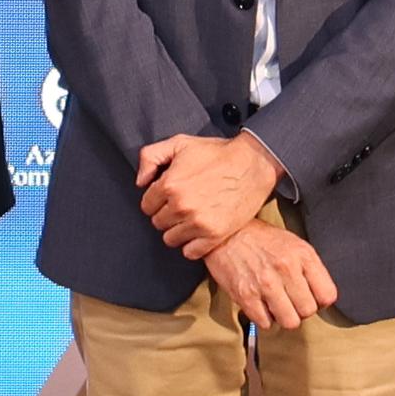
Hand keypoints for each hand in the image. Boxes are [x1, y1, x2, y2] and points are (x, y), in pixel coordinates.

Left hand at [134, 130, 284, 259]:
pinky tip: (199, 231)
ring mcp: (198, 223)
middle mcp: (181, 206)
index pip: (146, 206)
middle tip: (182, 204)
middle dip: (167, 214)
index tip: (169, 196)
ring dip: (178, 230)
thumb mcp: (180, 143)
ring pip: (171, 239)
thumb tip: (141, 181)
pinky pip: (190, 252)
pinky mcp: (215, 235)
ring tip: (191, 217)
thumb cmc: (218, 153)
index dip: (156, 200)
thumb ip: (151, 156)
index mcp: (170, 185)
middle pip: (158, 223)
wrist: (253, 164)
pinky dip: (192, 245)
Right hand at [200, 217, 337, 331]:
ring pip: (290, 322)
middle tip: (291, 301)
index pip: (327, 295)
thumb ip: (310, 269)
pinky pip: (266, 323)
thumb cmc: (260, 239)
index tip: (311, 297)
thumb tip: (321, 296)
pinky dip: (264, 318)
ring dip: (284, 317)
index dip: (320, 300)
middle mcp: (286, 268)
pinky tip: (262, 305)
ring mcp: (265, 283)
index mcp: (302, 255)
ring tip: (277, 305)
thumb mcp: (294, 244)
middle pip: (309, 311)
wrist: (226, 234)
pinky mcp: (246, 295)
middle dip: (301, 309)